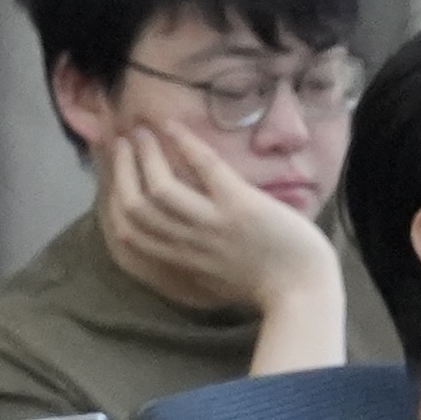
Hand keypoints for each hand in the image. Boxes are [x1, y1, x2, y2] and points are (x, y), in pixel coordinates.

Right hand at [90, 112, 340, 331]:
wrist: (305, 293)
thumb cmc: (268, 287)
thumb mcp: (215, 279)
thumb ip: (192, 259)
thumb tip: (176, 241)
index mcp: (181, 261)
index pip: (129, 231)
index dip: (115, 198)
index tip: (115, 175)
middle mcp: (190, 243)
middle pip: (135, 206)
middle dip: (122, 170)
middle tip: (124, 142)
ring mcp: (214, 224)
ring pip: (161, 186)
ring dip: (146, 154)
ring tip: (143, 131)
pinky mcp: (241, 206)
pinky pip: (205, 168)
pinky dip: (185, 143)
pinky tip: (173, 126)